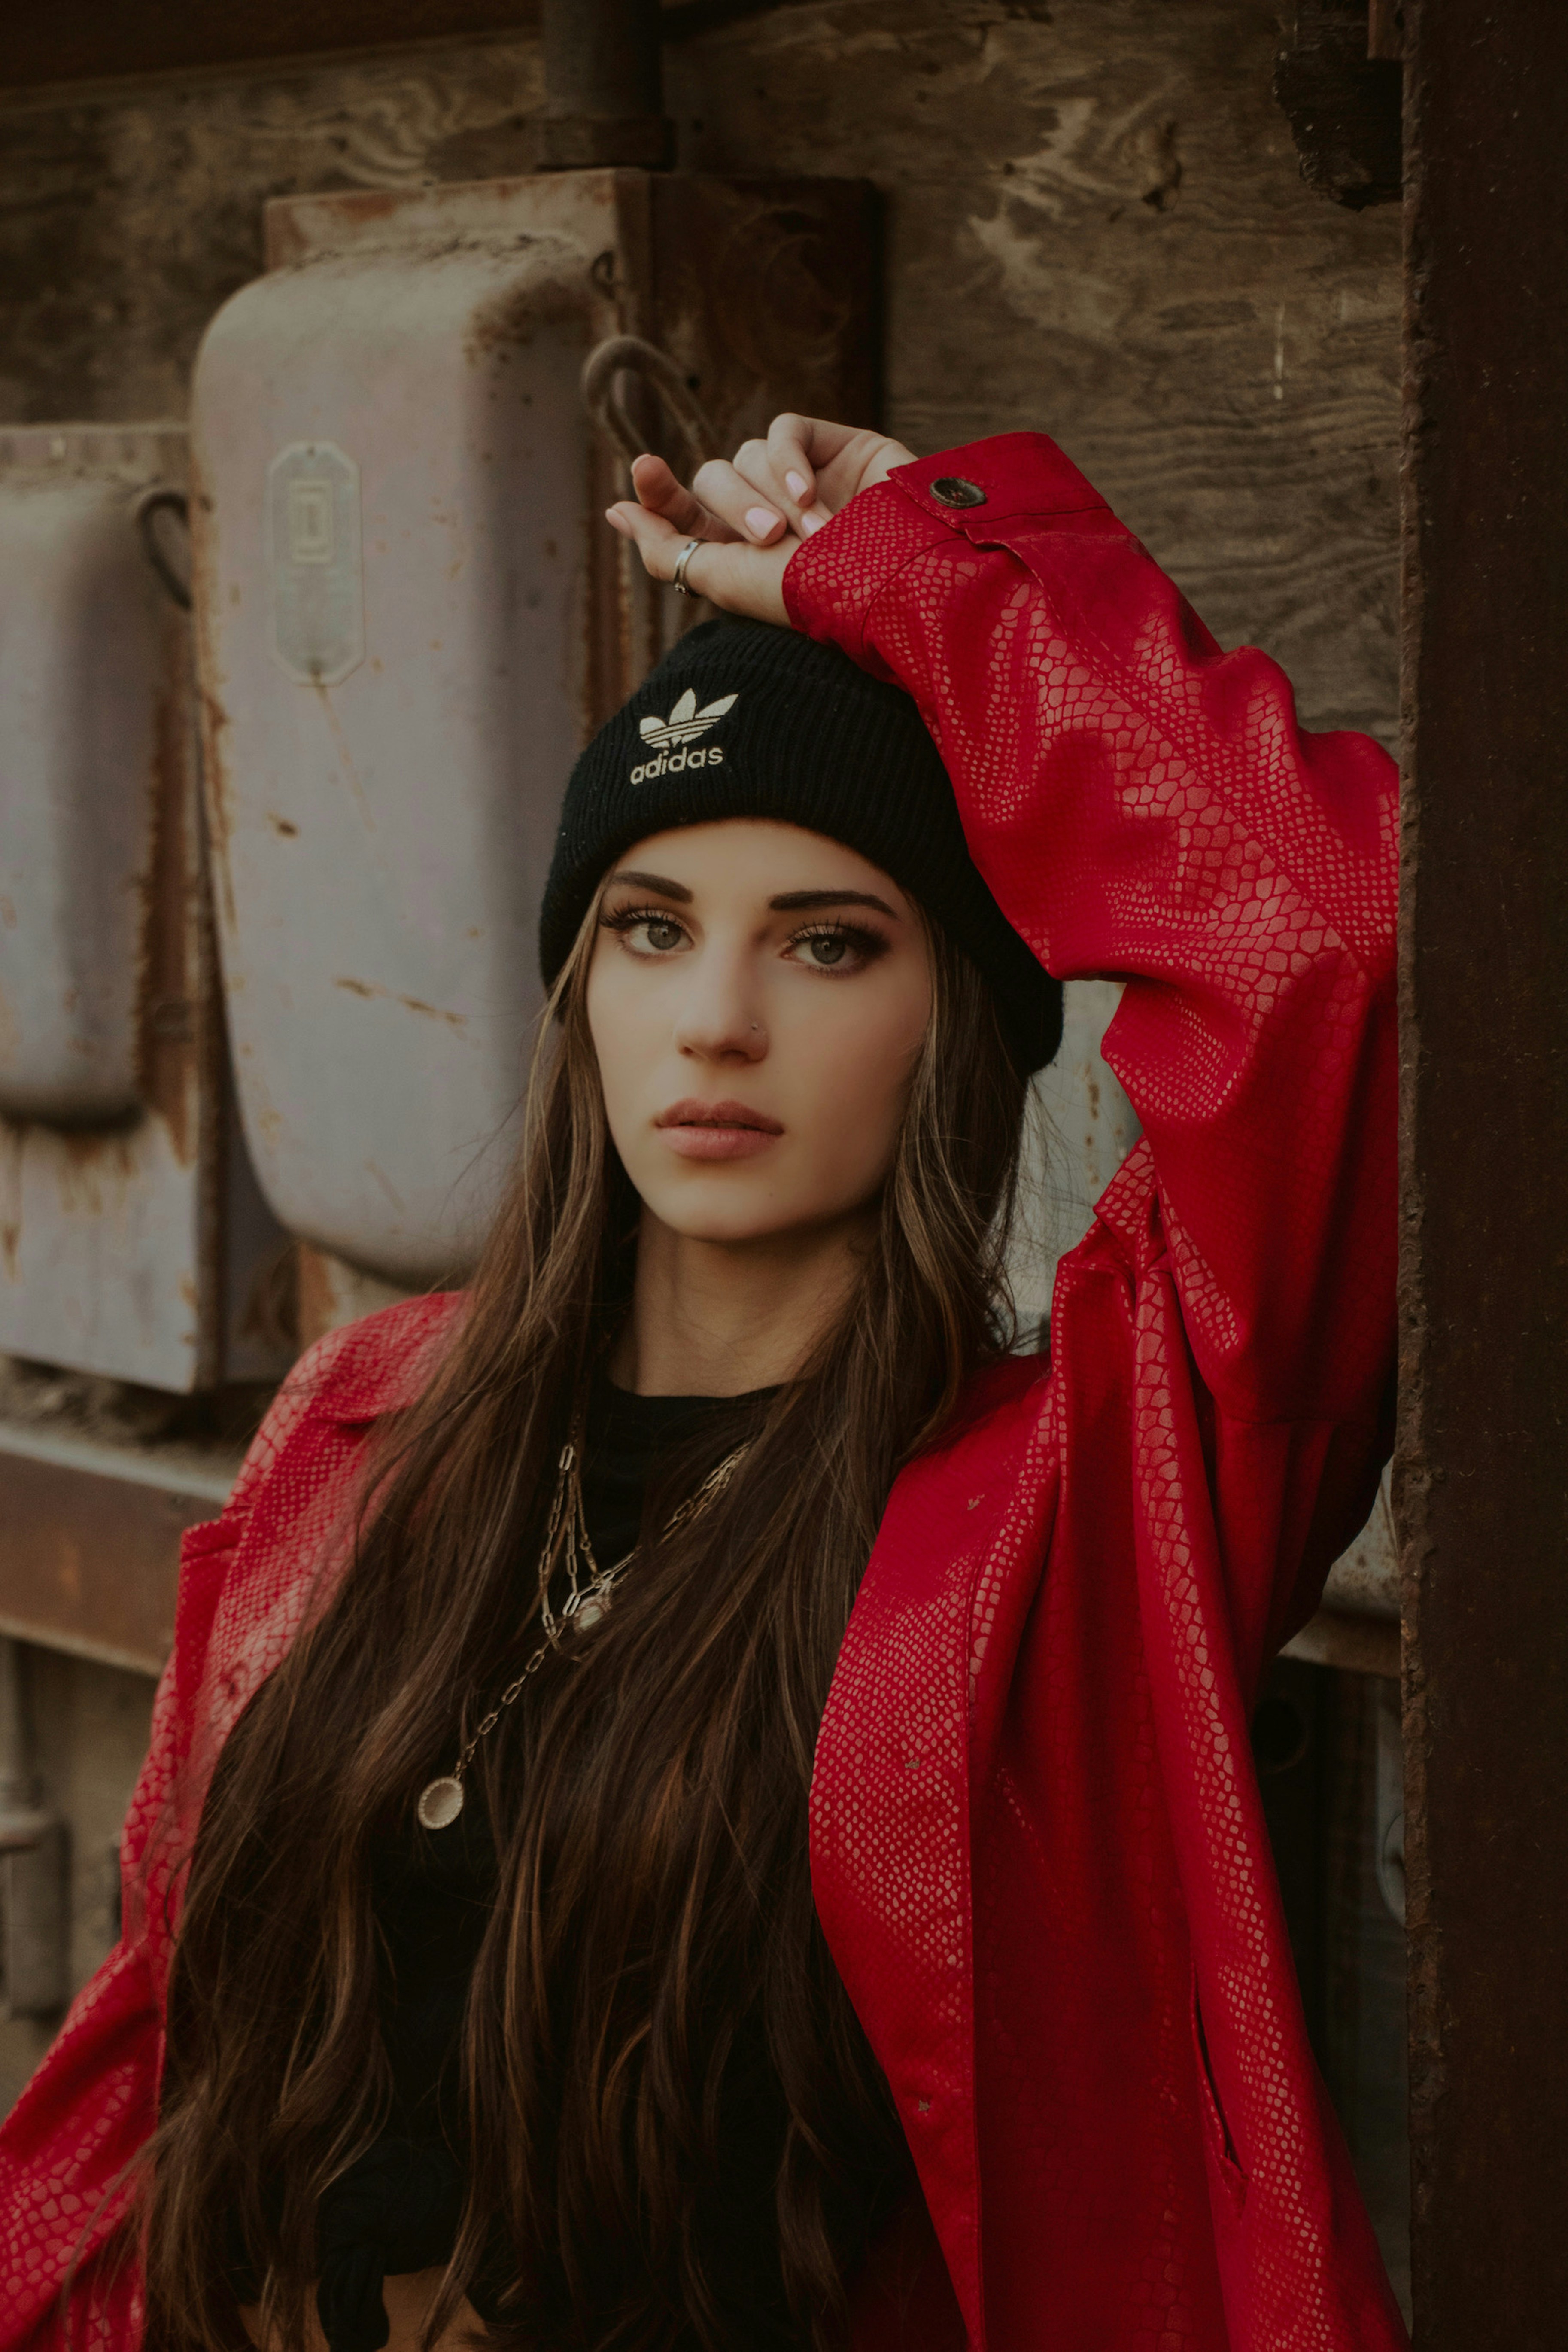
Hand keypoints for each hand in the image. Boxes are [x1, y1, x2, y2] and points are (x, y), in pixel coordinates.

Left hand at [605, 413, 915, 626]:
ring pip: (748, 454)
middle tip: (772, 538)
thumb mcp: (724, 580)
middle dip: (736, 506)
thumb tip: (615, 510)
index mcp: (739, 552)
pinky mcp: (835, 446)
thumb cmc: (809, 594)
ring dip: (771, 493)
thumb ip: (665, 548)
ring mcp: (803, 477)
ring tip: (813, 530)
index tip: (644, 471)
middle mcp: (769, 511)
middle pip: (714, 478)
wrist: (891, 579)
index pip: (683, 510)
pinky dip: (788, 460)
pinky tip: (811, 494)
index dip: (661, 492)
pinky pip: (784, 430)